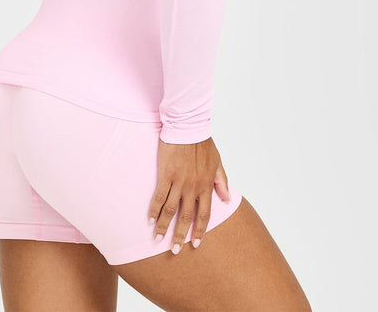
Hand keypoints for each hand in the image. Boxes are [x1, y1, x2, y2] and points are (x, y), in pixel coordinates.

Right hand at [147, 136, 229, 253]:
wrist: (188, 126)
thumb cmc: (203, 142)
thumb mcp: (218, 162)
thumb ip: (222, 181)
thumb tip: (228, 199)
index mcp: (206, 185)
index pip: (204, 214)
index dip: (199, 230)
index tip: (195, 243)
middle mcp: (193, 187)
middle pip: (186, 217)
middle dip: (180, 235)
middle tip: (174, 250)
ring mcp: (179, 181)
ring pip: (171, 210)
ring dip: (163, 226)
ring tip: (157, 239)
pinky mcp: (166, 174)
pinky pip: (159, 195)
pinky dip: (154, 208)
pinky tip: (149, 218)